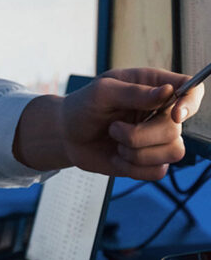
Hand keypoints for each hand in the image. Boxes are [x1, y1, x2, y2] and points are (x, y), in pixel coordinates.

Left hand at [16, 68, 203, 179]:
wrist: (66, 135)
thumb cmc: (82, 106)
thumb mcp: (101, 92)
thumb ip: (133, 92)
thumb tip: (168, 92)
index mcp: (154, 87)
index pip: (192, 90)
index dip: (190, 103)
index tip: (174, 114)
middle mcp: (162, 113)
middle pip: (177, 129)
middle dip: (141, 135)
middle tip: (114, 128)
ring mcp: (157, 138)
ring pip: (173, 153)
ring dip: (137, 152)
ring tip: (116, 141)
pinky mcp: (148, 161)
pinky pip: (157, 172)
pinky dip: (133, 167)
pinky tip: (117, 157)